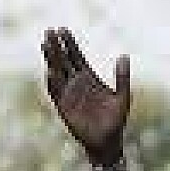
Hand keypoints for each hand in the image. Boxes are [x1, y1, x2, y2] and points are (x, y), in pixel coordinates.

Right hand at [42, 28, 130, 161]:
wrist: (108, 142)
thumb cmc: (116, 120)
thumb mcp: (122, 97)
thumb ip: (122, 77)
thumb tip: (123, 55)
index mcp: (89, 78)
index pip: (76, 56)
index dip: (69, 43)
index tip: (62, 29)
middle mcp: (76, 84)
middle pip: (64, 61)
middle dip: (57, 46)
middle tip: (50, 30)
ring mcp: (68, 94)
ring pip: (57, 73)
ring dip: (51, 59)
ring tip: (45, 44)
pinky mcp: (63, 107)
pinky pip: (56, 93)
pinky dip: (53, 83)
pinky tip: (50, 71)